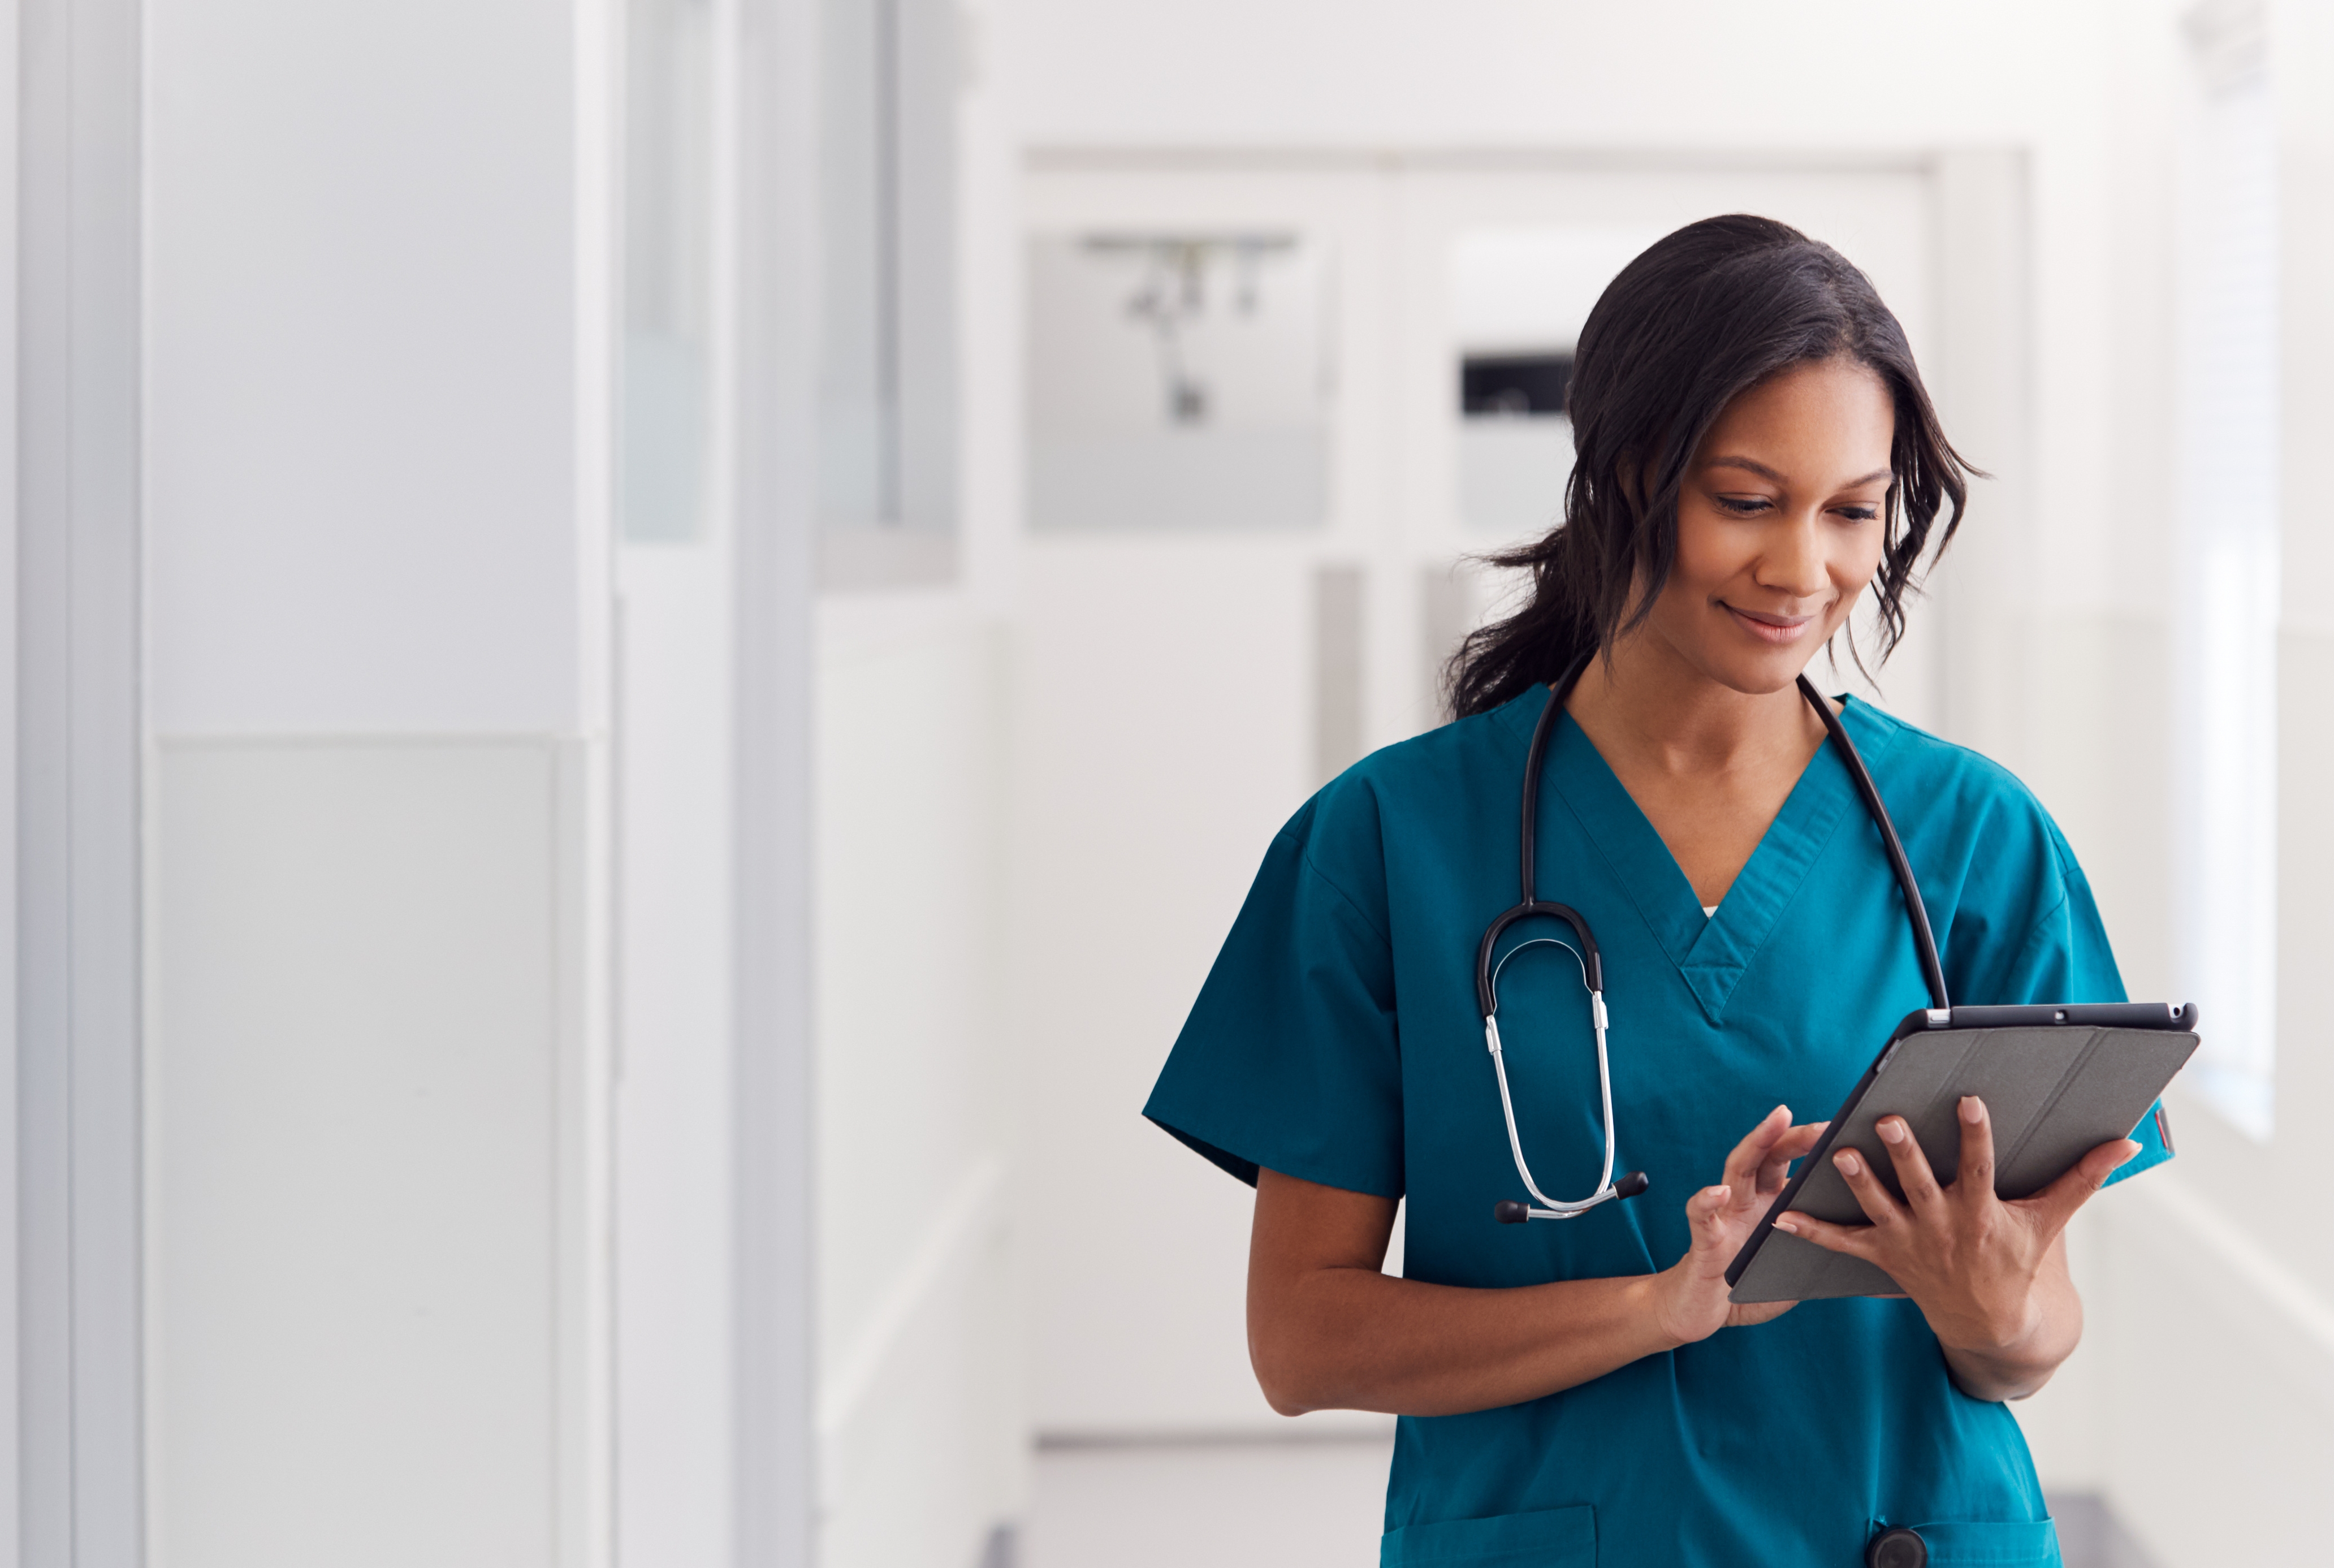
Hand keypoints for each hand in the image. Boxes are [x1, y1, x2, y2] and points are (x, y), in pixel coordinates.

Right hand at [1650, 1106, 1827, 1345]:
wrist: (1704, 1313)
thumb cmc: (1752, 1287)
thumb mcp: (1798, 1268)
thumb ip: (1828, 1256)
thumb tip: (1890, 1273)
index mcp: (1772, 1203)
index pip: (1792, 1163)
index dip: (1816, 1146)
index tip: (1850, 1131)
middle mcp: (1748, 1200)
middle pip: (1769, 1156)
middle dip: (1794, 1135)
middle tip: (1824, 1125)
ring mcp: (1725, 1215)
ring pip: (1737, 1169)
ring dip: (1756, 1143)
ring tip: (1776, 1122)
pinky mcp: (1703, 1240)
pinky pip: (1700, 1216)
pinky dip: (1707, 1202)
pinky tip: (1719, 1193)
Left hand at [1773, 1096, 2136, 1372]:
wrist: (1991, 1322)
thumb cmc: (2018, 1260)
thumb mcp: (2049, 1221)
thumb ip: (2082, 1178)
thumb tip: (2126, 1142)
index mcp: (1982, 1212)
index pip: (1980, 1166)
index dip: (1975, 1134)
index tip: (1969, 1100)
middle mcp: (1942, 1225)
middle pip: (1921, 1183)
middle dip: (1905, 1154)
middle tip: (1888, 1121)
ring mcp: (1909, 1242)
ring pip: (1878, 1207)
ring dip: (1858, 1182)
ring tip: (1838, 1153)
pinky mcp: (1883, 1256)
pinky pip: (1842, 1244)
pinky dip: (1812, 1232)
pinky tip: (1781, 1218)